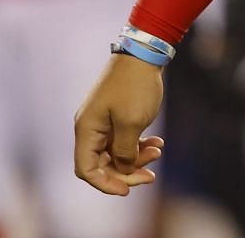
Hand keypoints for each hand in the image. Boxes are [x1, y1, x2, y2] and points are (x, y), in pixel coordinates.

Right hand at [73, 54, 166, 195]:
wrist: (144, 52)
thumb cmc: (135, 86)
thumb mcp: (132, 123)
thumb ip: (125, 152)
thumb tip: (123, 169)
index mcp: (87, 129)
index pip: (86, 169)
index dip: (104, 184)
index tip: (127, 191)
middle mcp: (90, 127)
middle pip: (102, 163)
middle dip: (127, 171)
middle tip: (151, 174)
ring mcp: (102, 121)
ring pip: (115, 152)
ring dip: (136, 157)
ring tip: (158, 150)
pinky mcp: (115, 115)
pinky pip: (123, 139)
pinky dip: (138, 143)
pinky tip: (157, 142)